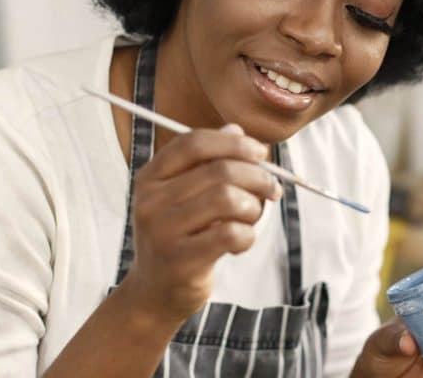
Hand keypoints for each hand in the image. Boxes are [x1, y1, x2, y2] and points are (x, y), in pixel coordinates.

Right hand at [119, 124, 280, 327]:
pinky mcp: (180, 261)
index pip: (194, 143)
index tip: (260, 153)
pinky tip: (242, 242)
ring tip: (252, 218)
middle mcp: (150, 201)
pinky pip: (231, 234)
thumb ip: (208, 163)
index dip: (233, 143)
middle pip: (219, 170)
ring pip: (227, 199)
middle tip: (272, 190)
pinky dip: (248, 235)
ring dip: (253, 207)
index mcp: (151, 177)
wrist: (155, 292)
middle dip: (257, 177)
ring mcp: (162, 231)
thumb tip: (236, 129)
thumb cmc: (179, 236)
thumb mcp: (184, 196)